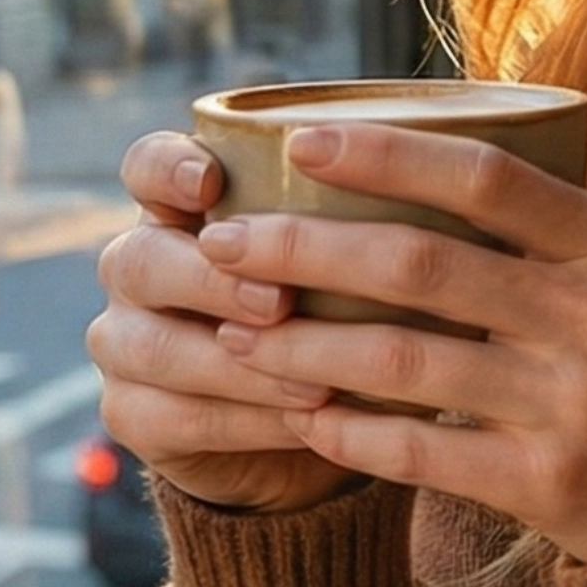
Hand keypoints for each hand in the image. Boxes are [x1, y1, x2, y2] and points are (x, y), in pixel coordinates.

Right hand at [89, 135, 360, 513]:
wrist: (318, 413)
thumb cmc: (352, 300)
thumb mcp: (367, 248)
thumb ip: (378, 209)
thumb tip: (460, 167)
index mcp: (186, 205)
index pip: (148, 166)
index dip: (168, 168)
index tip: (212, 180)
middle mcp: (143, 264)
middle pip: (140, 258)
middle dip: (211, 279)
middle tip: (281, 300)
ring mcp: (126, 340)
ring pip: (152, 345)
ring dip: (239, 363)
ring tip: (316, 378)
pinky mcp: (134, 414)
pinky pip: (174, 417)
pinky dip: (247, 419)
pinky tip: (305, 419)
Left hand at [195, 123, 586, 562]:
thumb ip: (542, 222)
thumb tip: (411, 152)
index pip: (485, 177)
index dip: (386, 153)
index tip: (298, 139)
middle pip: (421, 264)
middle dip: (305, 247)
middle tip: (224, 241)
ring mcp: (571, 400)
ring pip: (401, 361)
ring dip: (301, 345)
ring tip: (233, 332)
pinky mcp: (545, 482)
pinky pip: (418, 451)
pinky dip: (347, 432)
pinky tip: (299, 416)